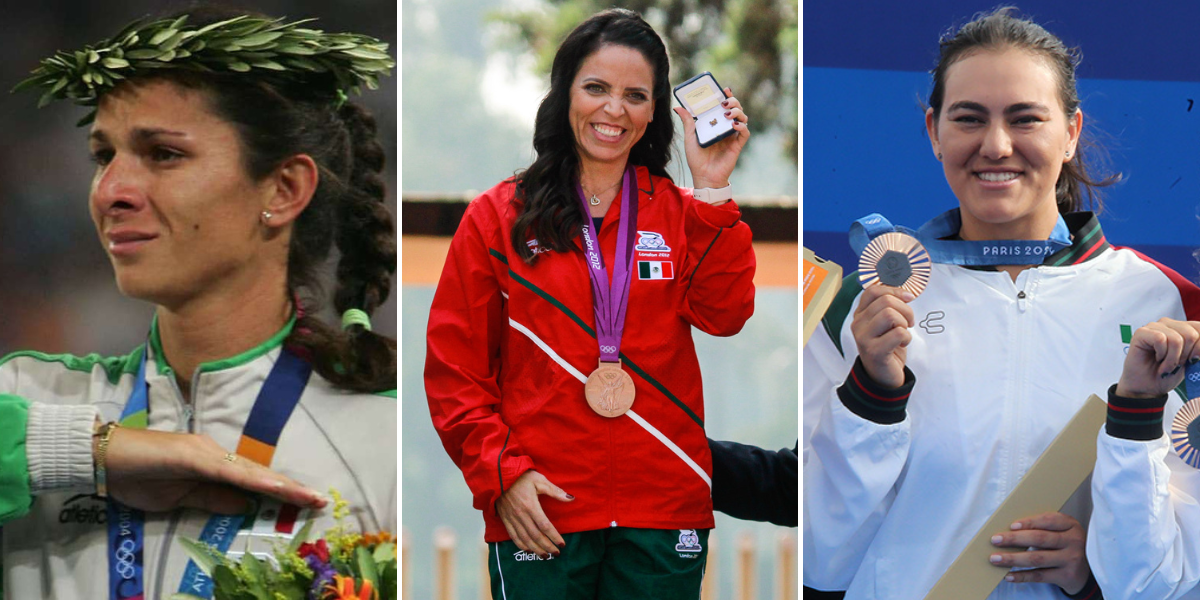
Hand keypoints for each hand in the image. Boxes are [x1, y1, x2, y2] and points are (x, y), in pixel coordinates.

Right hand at [102, 426, 326, 513]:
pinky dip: (251, 480)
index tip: (307, 502)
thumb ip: (212, 500)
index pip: (253, 482)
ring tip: (307, 496)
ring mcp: (206, 452)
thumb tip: (245, 506)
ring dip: (280, 485)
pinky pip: (227, 471)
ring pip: (250, 472)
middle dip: (291, 489)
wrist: (102, 457)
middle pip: (260, 475)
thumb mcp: (180, 498)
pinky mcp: (193, 456)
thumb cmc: (137, 476)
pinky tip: (271, 486)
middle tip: (320, 501)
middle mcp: (215, 454)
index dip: (281, 491)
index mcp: (213, 466)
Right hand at [496, 470, 573, 556]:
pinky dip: (521, 545)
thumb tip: (570, 498)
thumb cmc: (521, 476)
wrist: (498, 475)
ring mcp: (512, 518)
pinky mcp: (505, 519)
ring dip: (536, 549)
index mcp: (530, 505)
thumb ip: (555, 491)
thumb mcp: (539, 480)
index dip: (554, 536)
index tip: (562, 544)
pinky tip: (529, 549)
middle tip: (556, 554)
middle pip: (536, 535)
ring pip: (525, 538)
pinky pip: (513, 536)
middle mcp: (521, 515)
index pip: (545, 526)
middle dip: (547, 546)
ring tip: (545, 556)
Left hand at [674, 87, 749, 189]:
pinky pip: (745, 133)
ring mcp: (732, 136)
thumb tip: (678, 107)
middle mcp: (725, 128)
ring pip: (743, 118)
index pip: (724, 106)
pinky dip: (741, 127)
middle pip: (736, 109)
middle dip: (733, 102)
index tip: (723, 89)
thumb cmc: (696, 159)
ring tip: (727, 113)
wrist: (703, 176)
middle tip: (725, 101)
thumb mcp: (690, 137)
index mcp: (716, 124)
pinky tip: (733, 125)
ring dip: (738, 112)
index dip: (727, 96)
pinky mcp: (737, 145)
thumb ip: (688, 122)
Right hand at [849, 284, 914, 387]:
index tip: (907, 299)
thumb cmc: (887, 347)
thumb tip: (906, 294)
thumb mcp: (885, 324)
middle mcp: (858, 324)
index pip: (873, 291)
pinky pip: (897, 333)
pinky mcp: (874, 351)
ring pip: (890, 314)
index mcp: (860, 314)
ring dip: (904, 323)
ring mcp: (863, 338)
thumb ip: (889, 307)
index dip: (894, 291)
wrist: (882, 376)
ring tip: (903, 333)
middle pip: (885, 301)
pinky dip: (906, 338)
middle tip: (908, 323)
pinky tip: (902, 344)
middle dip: (905, 310)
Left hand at [989, 512, 1089, 594]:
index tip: (1011, 526)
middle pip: (1040, 539)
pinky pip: (1039, 576)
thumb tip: (1009, 530)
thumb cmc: (1066, 545)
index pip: (1048, 520)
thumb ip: (1043, 527)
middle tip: (995, 540)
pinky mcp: (1067, 576)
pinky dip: (1022, 576)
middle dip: (1014, 539)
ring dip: (1013, 558)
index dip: (1029, 522)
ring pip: (1037, 558)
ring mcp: (1071, 559)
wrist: (1087, 570)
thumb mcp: (1062, 531)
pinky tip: (1008, 575)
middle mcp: (1073, 541)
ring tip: (995, 558)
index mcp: (1071, 525)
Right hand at [1117, 318, 1199, 398]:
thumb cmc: (1168, 374)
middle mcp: (1170, 324)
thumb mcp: (1192, 362)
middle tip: (1176, 365)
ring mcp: (1155, 326)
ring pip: (1176, 339)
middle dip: (1186, 356)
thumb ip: (1199, 350)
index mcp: (1184, 328)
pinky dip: (1161, 355)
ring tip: (1165, 366)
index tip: (1193, 361)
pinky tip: (1156, 359)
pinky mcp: (1141, 332)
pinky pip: (1160, 339)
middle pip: (1191, 334)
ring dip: (1172, 359)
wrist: (1147, 388)